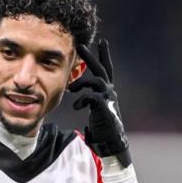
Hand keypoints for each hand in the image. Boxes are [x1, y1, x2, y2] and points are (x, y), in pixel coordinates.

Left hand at [68, 39, 130, 166]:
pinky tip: (77, 106)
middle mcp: (109, 91)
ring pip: (95, 81)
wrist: (111, 141)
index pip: (105, 69)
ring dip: (80, 83)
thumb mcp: (94, 107)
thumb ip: (88, 98)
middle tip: (81, 45)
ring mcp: (108, 99)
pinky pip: (92, 97)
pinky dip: (82, 99)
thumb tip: (78, 96)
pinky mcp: (105, 107)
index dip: (104, 55)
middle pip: (100, 69)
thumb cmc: (102, 125)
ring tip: (70, 89)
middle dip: (90, 57)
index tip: (103, 41)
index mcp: (106, 90)